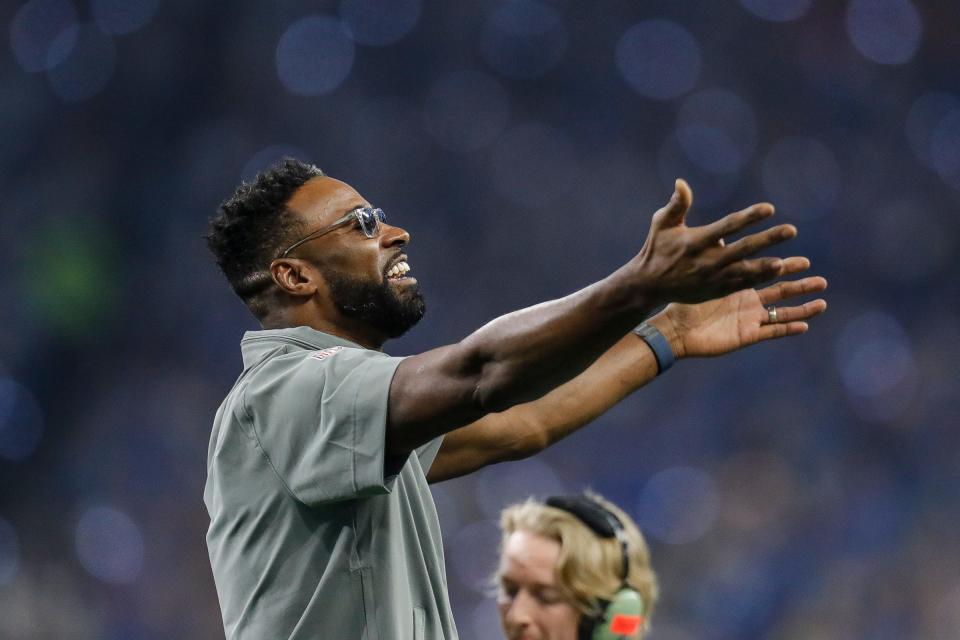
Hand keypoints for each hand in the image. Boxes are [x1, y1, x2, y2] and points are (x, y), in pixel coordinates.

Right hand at [630, 179, 797, 304]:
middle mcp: (705, 260)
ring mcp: (711, 278)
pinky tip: (775, 272)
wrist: (648, 285)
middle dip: (767, 240)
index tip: (769, 208)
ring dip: (765, 267)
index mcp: (694, 241)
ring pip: (744, 272)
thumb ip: (676, 205)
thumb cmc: (656, 249)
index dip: (748, 217)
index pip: (727, 226)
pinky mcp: (714, 290)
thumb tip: (682, 182)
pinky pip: (740, 285)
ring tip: (784, 262)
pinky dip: (756, 280)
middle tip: (790, 230)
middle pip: (742, 249)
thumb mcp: (661, 224)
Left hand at [649, 257, 827, 358]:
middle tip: (821, 279)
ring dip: (803, 309)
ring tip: (822, 302)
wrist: (674, 327)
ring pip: (782, 314)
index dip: (784, 267)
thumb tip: (724, 232)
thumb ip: (714, 253)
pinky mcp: (745, 335)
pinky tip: (805, 326)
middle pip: (781, 292)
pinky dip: (787, 329)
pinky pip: (770, 333)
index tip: (805, 261)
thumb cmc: (682, 300)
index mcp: (738, 285)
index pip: (766, 273)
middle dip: (801, 286)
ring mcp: (748, 320)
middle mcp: (747, 303)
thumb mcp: (700, 272)